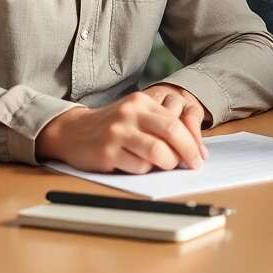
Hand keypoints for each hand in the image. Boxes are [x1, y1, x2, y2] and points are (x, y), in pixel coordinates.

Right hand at [35, 90, 205, 172]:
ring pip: (157, 153)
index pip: (176, 122)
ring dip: (167, 164)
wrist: (73, 131)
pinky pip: (138, 167)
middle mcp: (130, 114)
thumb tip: (193, 148)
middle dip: (187, 153)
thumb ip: (161, 125)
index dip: (192, 141)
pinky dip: (145, 170)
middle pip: (171, 133)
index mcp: (141, 102)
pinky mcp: (107, 153)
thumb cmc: (113, 126)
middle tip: (193, 165)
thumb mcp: (136, 115)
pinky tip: (139, 166)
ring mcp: (117, 133)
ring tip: (165, 166)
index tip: (200, 156)